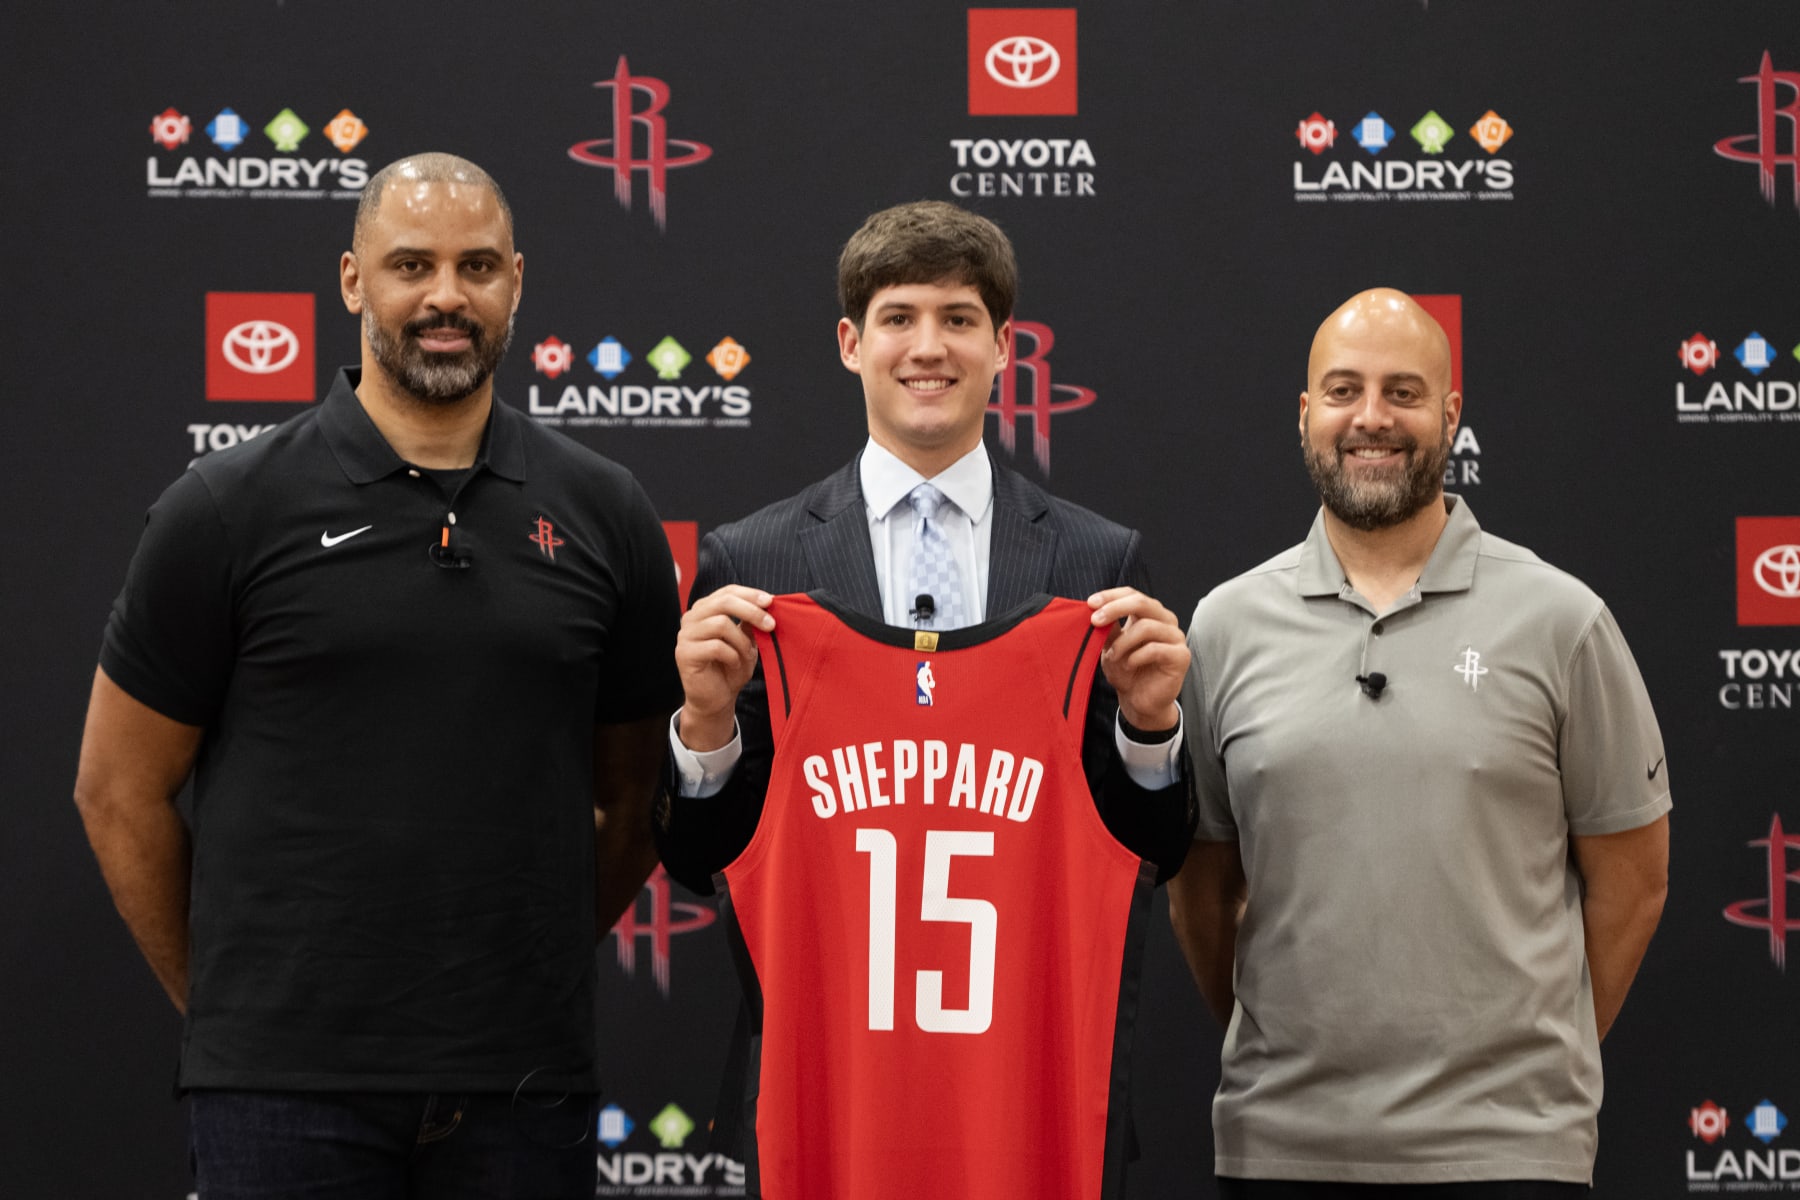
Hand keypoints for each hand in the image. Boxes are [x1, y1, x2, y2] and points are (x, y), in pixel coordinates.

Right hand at [675, 585, 774, 751]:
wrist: (715, 700)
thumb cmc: (730, 668)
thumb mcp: (746, 641)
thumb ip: (749, 623)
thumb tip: (766, 604)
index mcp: (705, 610)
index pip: (727, 591)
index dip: (750, 594)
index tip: (771, 602)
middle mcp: (691, 618)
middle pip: (724, 602)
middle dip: (751, 611)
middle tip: (771, 625)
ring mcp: (685, 635)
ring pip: (721, 624)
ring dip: (742, 641)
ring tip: (747, 655)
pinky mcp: (685, 654)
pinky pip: (716, 647)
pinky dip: (732, 656)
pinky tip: (734, 665)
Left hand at [1088, 587, 1188, 731]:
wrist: (1139, 701)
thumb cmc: (1126, 671)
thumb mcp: (1111, 645)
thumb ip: (1108, 627)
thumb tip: (1096, 608)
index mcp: (1150, 614)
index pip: (1132, 594)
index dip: (1111, 596)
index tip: (1090, 603)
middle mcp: (1166, 621)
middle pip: (1142, 602)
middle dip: (1114, 609)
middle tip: (1095, 621)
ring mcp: (1176, 638)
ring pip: (1147, 627)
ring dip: (1123, 642)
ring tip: (1113, 656)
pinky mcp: (1181, 656)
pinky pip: (1155, 649)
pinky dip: (1135, 657)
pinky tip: (1129, 666)